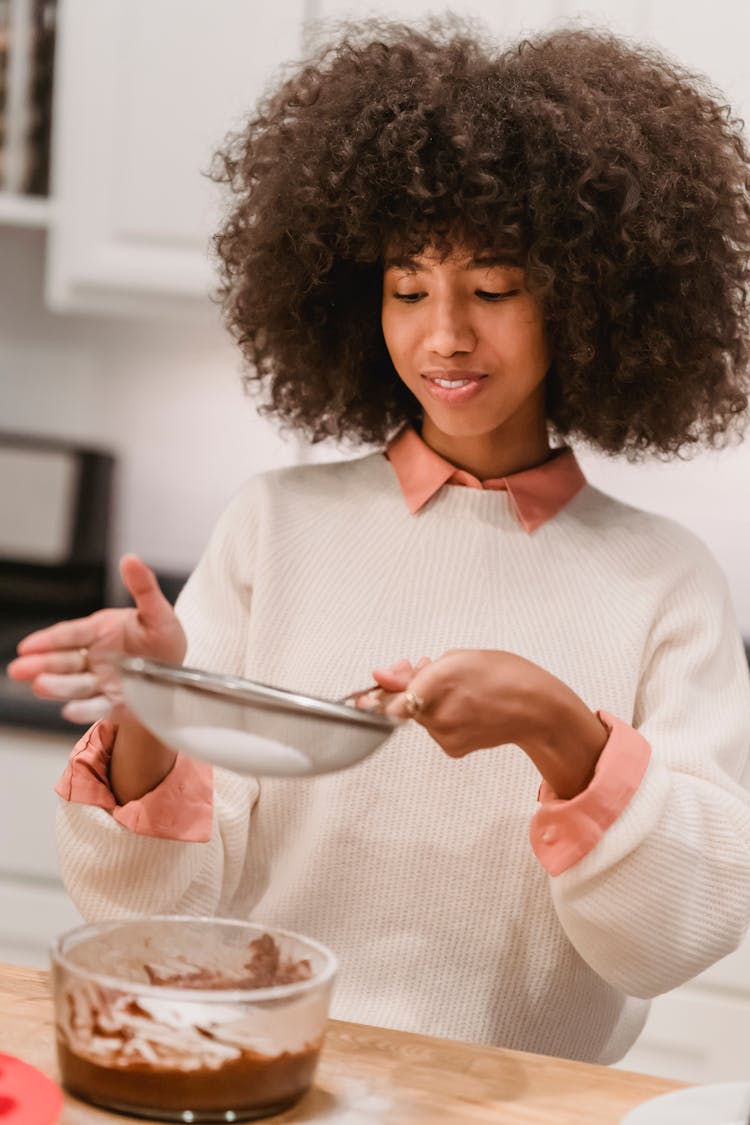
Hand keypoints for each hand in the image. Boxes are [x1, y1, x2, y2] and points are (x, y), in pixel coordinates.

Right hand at [6, 554, 185, 724]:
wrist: (182, 674)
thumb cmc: (163, 640)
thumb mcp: (158, 611)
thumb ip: (143, 587)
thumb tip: (130, 559)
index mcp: (101, 632)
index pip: (70, 634)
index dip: (48, 640)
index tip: (27, 646)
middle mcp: (96, 658)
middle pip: (64, 661)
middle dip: (41, 664)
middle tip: (18, 669)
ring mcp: (102, 681)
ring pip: (75, 683)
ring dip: (57, 686)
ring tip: (39, 685)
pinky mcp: (114, 704)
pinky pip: (98, 706)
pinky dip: (84, 709)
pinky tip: (69, 710)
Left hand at [372, 649, 607, 798]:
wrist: (537, 709)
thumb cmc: (505, 676)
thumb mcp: (458, 657)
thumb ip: (414, 670)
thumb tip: (380, 677)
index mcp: (441, 680)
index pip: (393, 697)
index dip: (381, 692)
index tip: (371, 689)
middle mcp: (440, 713)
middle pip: (404, 705)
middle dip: (407, 688)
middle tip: (422, 668)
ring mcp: (445, 735)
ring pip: (419, 715)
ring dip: (427, 701)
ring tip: (456, 688)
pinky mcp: (452, 749)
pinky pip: (434, 729)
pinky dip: (440, 717)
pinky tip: (463, 706)